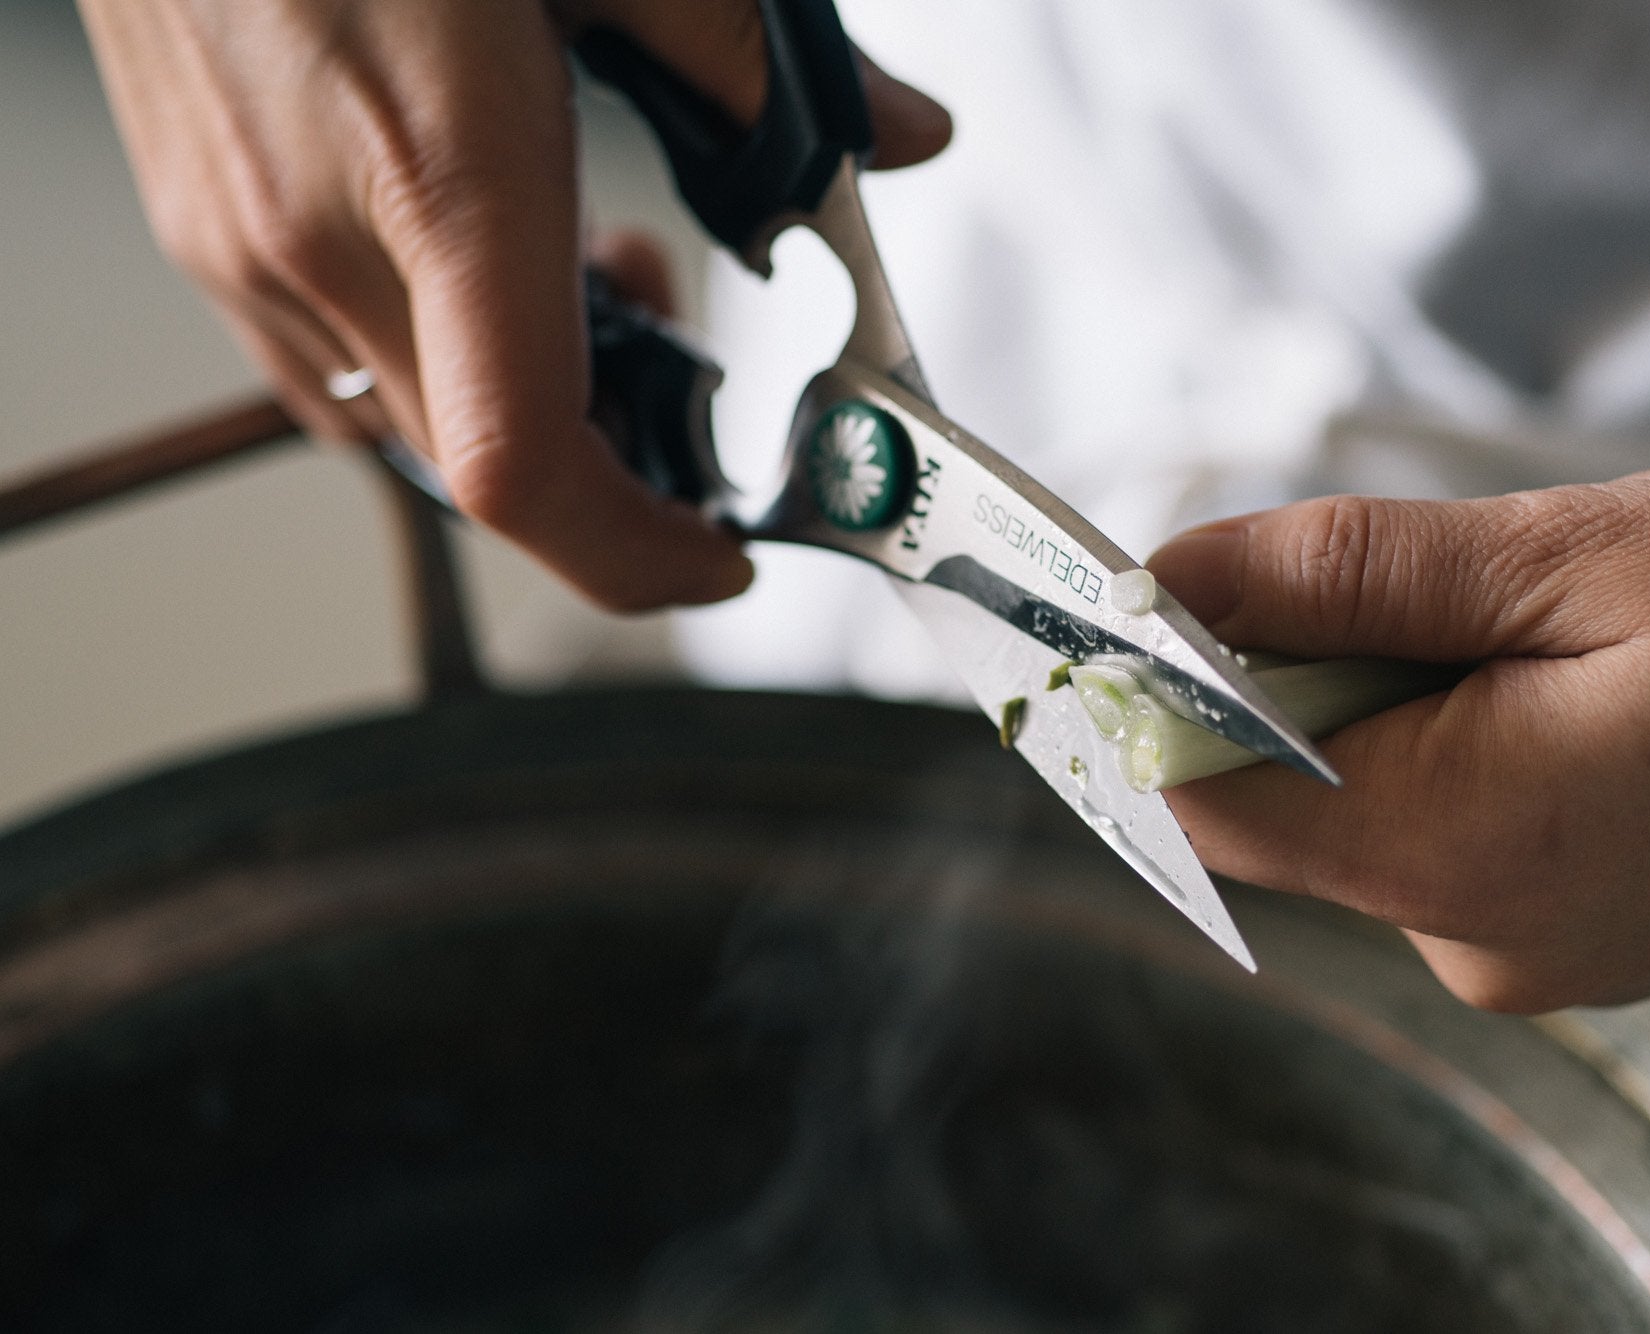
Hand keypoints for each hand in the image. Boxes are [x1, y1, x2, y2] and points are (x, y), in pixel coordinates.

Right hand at [78, 0, 950, 609]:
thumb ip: (756, 63)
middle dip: (614, 463)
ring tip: (592, 274)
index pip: (529, 467)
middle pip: (491, 466)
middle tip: (687, 372)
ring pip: (410, 426)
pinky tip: (479, 256)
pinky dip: (436, 358)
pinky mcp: (197, 223)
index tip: (718, 556)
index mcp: (439, 171)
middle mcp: (315, 236)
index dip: (638, 557)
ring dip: (527, 402)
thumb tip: (897, 134)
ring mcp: (236, 242)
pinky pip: (334, 364)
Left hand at [1147, 464, 1649, 1010]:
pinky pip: (1454, 830)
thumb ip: (1352, 577)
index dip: (1142, 689)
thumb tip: (1175, 579)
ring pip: (1370, 807)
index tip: (1132, 589)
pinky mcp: (1581, 933)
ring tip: (1546, 623)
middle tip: (1411, 570)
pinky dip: (1461, 740)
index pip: (1201, 796)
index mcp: (1460, 851)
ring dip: (1390, 698)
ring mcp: (1532, 951)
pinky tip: (1577, 679)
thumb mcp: (1581, 556)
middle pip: (1280, 799)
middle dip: (1290, 671)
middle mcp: (1476, 938)